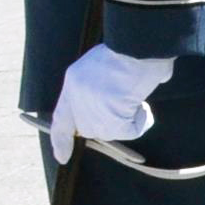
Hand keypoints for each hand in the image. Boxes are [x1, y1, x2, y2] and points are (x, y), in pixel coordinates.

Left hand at [48, 43, 173, 164]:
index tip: (62, 158)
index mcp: (74, 81)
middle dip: (111, 121)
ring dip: (130, 117)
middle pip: (91, 128)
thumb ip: (108, 85)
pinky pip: (130, 130)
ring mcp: (91, 110)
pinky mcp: (110, 119)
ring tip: (136, 95)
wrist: (136, 46)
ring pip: (112, 130)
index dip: (61, 140)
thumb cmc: (131, 49)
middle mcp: (77, 98)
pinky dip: (142, 120)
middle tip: (130, 102)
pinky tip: (143, 103)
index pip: (62, 118)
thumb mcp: (108, 65)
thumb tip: (136, 96)